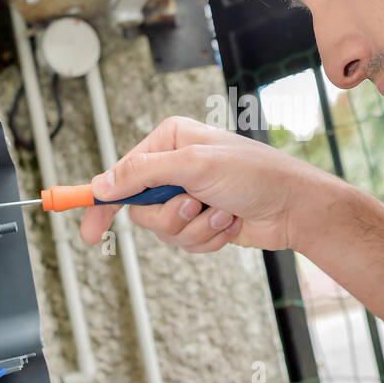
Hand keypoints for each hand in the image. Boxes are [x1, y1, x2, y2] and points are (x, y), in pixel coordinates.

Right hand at [79, 114, 326, 252]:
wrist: (294, 206)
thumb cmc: (253, 175)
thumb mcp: (195, 166)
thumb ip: (144, 173)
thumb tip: (102, 183)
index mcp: (169, 141)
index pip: (121, 173)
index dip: (102, 202)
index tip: (89, 233)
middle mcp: (175, 166)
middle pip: (141, 209)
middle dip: (170, 217)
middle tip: (194, 206)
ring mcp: (189, 194)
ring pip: (164, 230)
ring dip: (196, 228)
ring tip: (223, 212)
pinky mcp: (202, 220)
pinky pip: (186, 242)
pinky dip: (209, 238)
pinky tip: (231, 222)